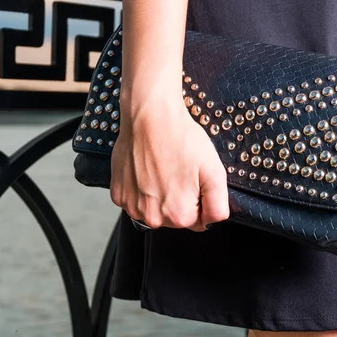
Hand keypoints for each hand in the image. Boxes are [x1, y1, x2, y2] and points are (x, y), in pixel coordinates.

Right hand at [109, 94, 229, 231]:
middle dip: (180, 198)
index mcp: (179, 215)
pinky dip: (141, 188)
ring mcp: (132, 207)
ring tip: (162, 168)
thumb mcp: (214, 171)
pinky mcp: (118, 194)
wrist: (150, 117)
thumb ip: (218, 205)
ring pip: (154, 209)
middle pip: (174, 217)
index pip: (198, 220)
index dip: (199, 198)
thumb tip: (213, 220)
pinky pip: (135, 199)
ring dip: (159, 194)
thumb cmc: (181, 139)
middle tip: (178, 171)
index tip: (193, 179)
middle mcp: (152, 218)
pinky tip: (146, 169)